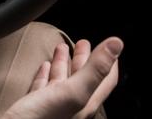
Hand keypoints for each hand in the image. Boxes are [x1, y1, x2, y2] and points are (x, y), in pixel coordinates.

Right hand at [3, 37, 121, 118]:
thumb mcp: (72, 92)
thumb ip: (94, 69)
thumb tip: (117, 43)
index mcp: (85, 104)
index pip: (105, 81)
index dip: (109, 61)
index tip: (109, 44)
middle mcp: (72, 108)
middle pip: (83, 79)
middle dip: (84, 58)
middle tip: (83, 42)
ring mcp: (53, 109)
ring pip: (62, 82)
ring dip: (63, 63)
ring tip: (61, 47)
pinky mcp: (34, 109)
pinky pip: (43, 89)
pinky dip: (45, 75)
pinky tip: (43, 67)